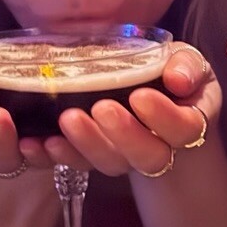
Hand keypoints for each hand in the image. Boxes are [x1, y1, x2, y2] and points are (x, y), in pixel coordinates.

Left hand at [49, 43, 221, 178]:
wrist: (148, 91)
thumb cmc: (172, 74)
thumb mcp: (187, 61)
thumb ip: (188, 66)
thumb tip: (177, 79)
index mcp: (187, 123)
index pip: (184, 129)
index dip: (164, 118)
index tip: (140, 96)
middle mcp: (159, 148)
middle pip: (149, 157)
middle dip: (124, 135)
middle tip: (102, 108)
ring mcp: (124, 156)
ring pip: (111, 164)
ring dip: (88, 144)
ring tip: (67, 120)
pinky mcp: (93, 156)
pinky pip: (77, 164)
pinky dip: (58, 155)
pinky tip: (39, 142)